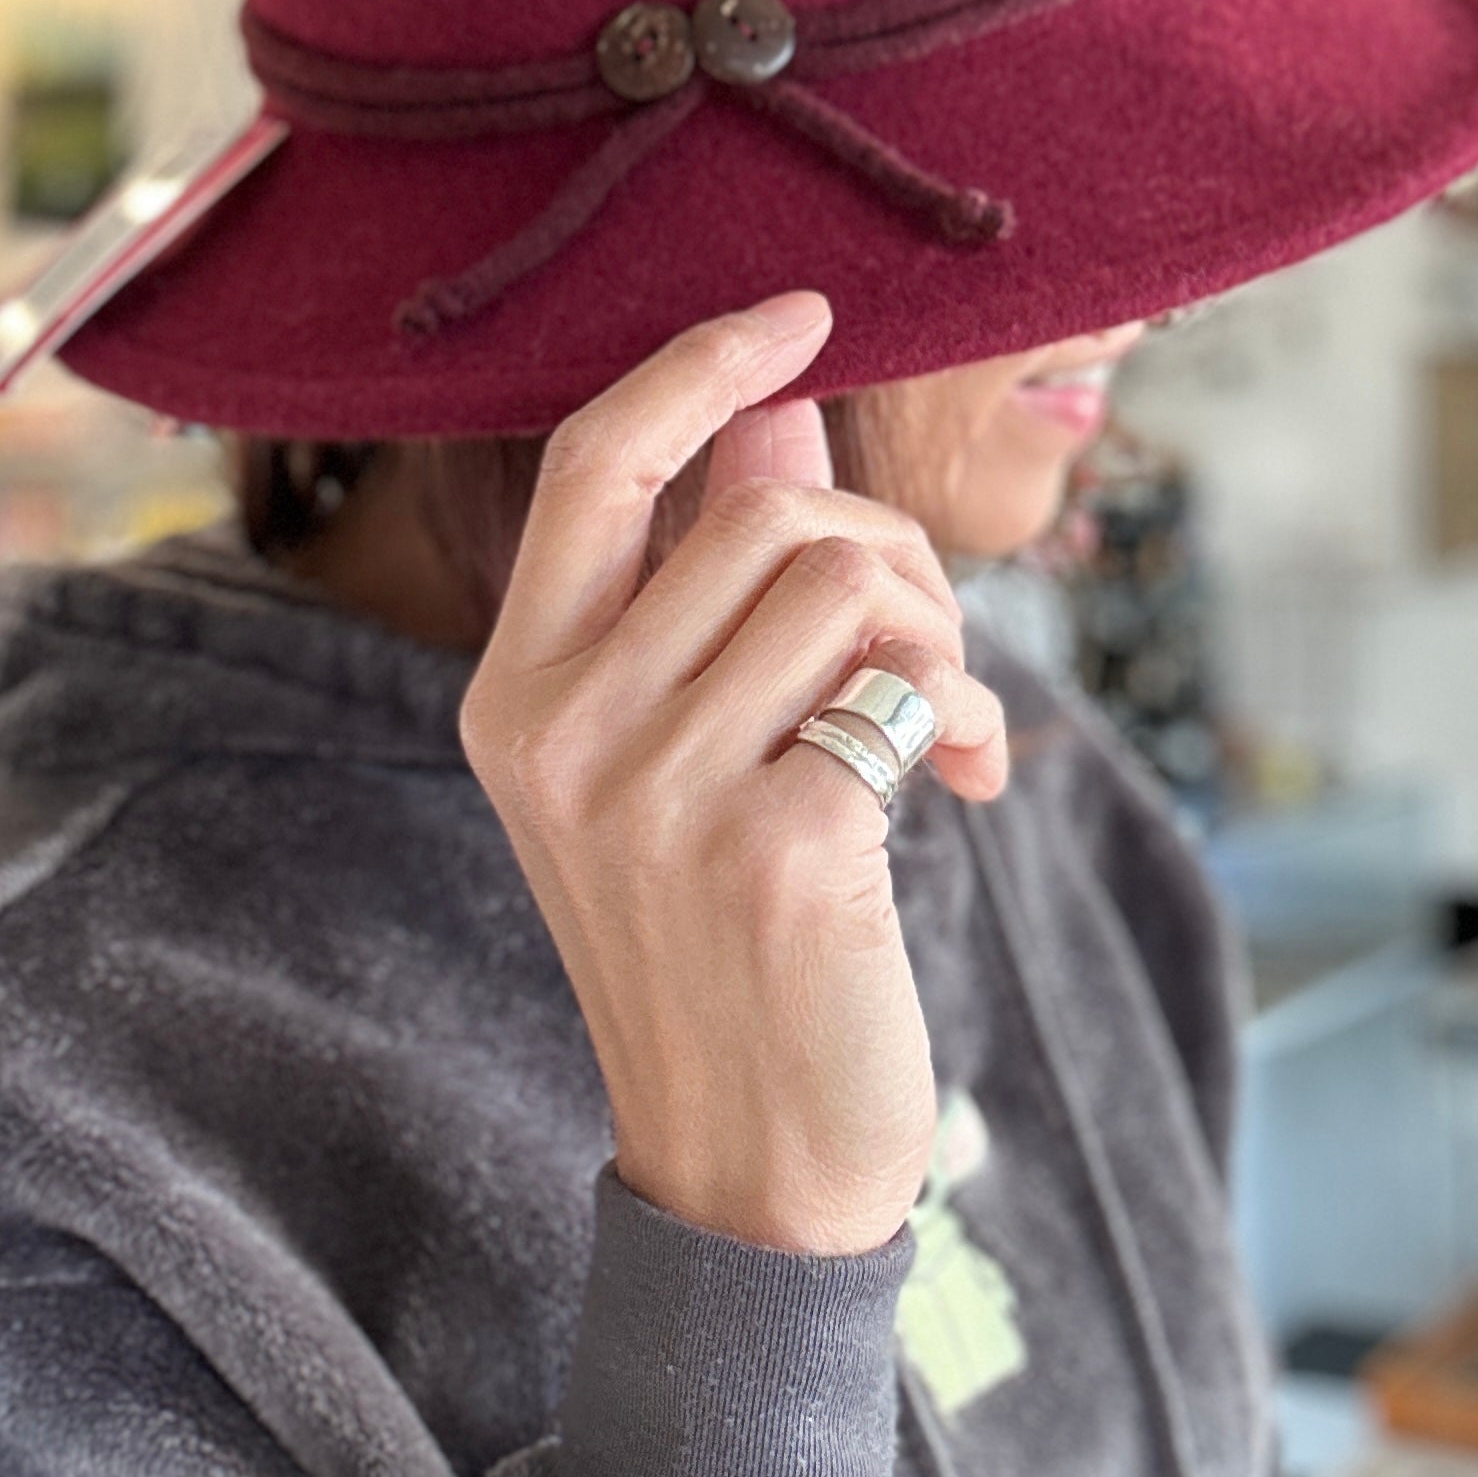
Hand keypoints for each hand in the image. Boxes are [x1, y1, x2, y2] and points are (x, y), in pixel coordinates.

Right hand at [459, 293, 1008, 1255]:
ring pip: (844, 577)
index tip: (805, 314)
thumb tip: (777, 416)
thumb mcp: (682, 755)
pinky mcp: (770, 846)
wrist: (745, 1162)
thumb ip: (713, 587)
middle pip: (763, 512)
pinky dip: (960, 714)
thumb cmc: (724, 942)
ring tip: (936, 731)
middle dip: (889, 558)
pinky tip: (964, 788)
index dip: (701, 364)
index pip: (592, 461)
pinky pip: (904, 683)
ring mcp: (653, 791)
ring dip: (935, 637)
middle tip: (920, 659)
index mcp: (513, 692)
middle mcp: (558, 730)